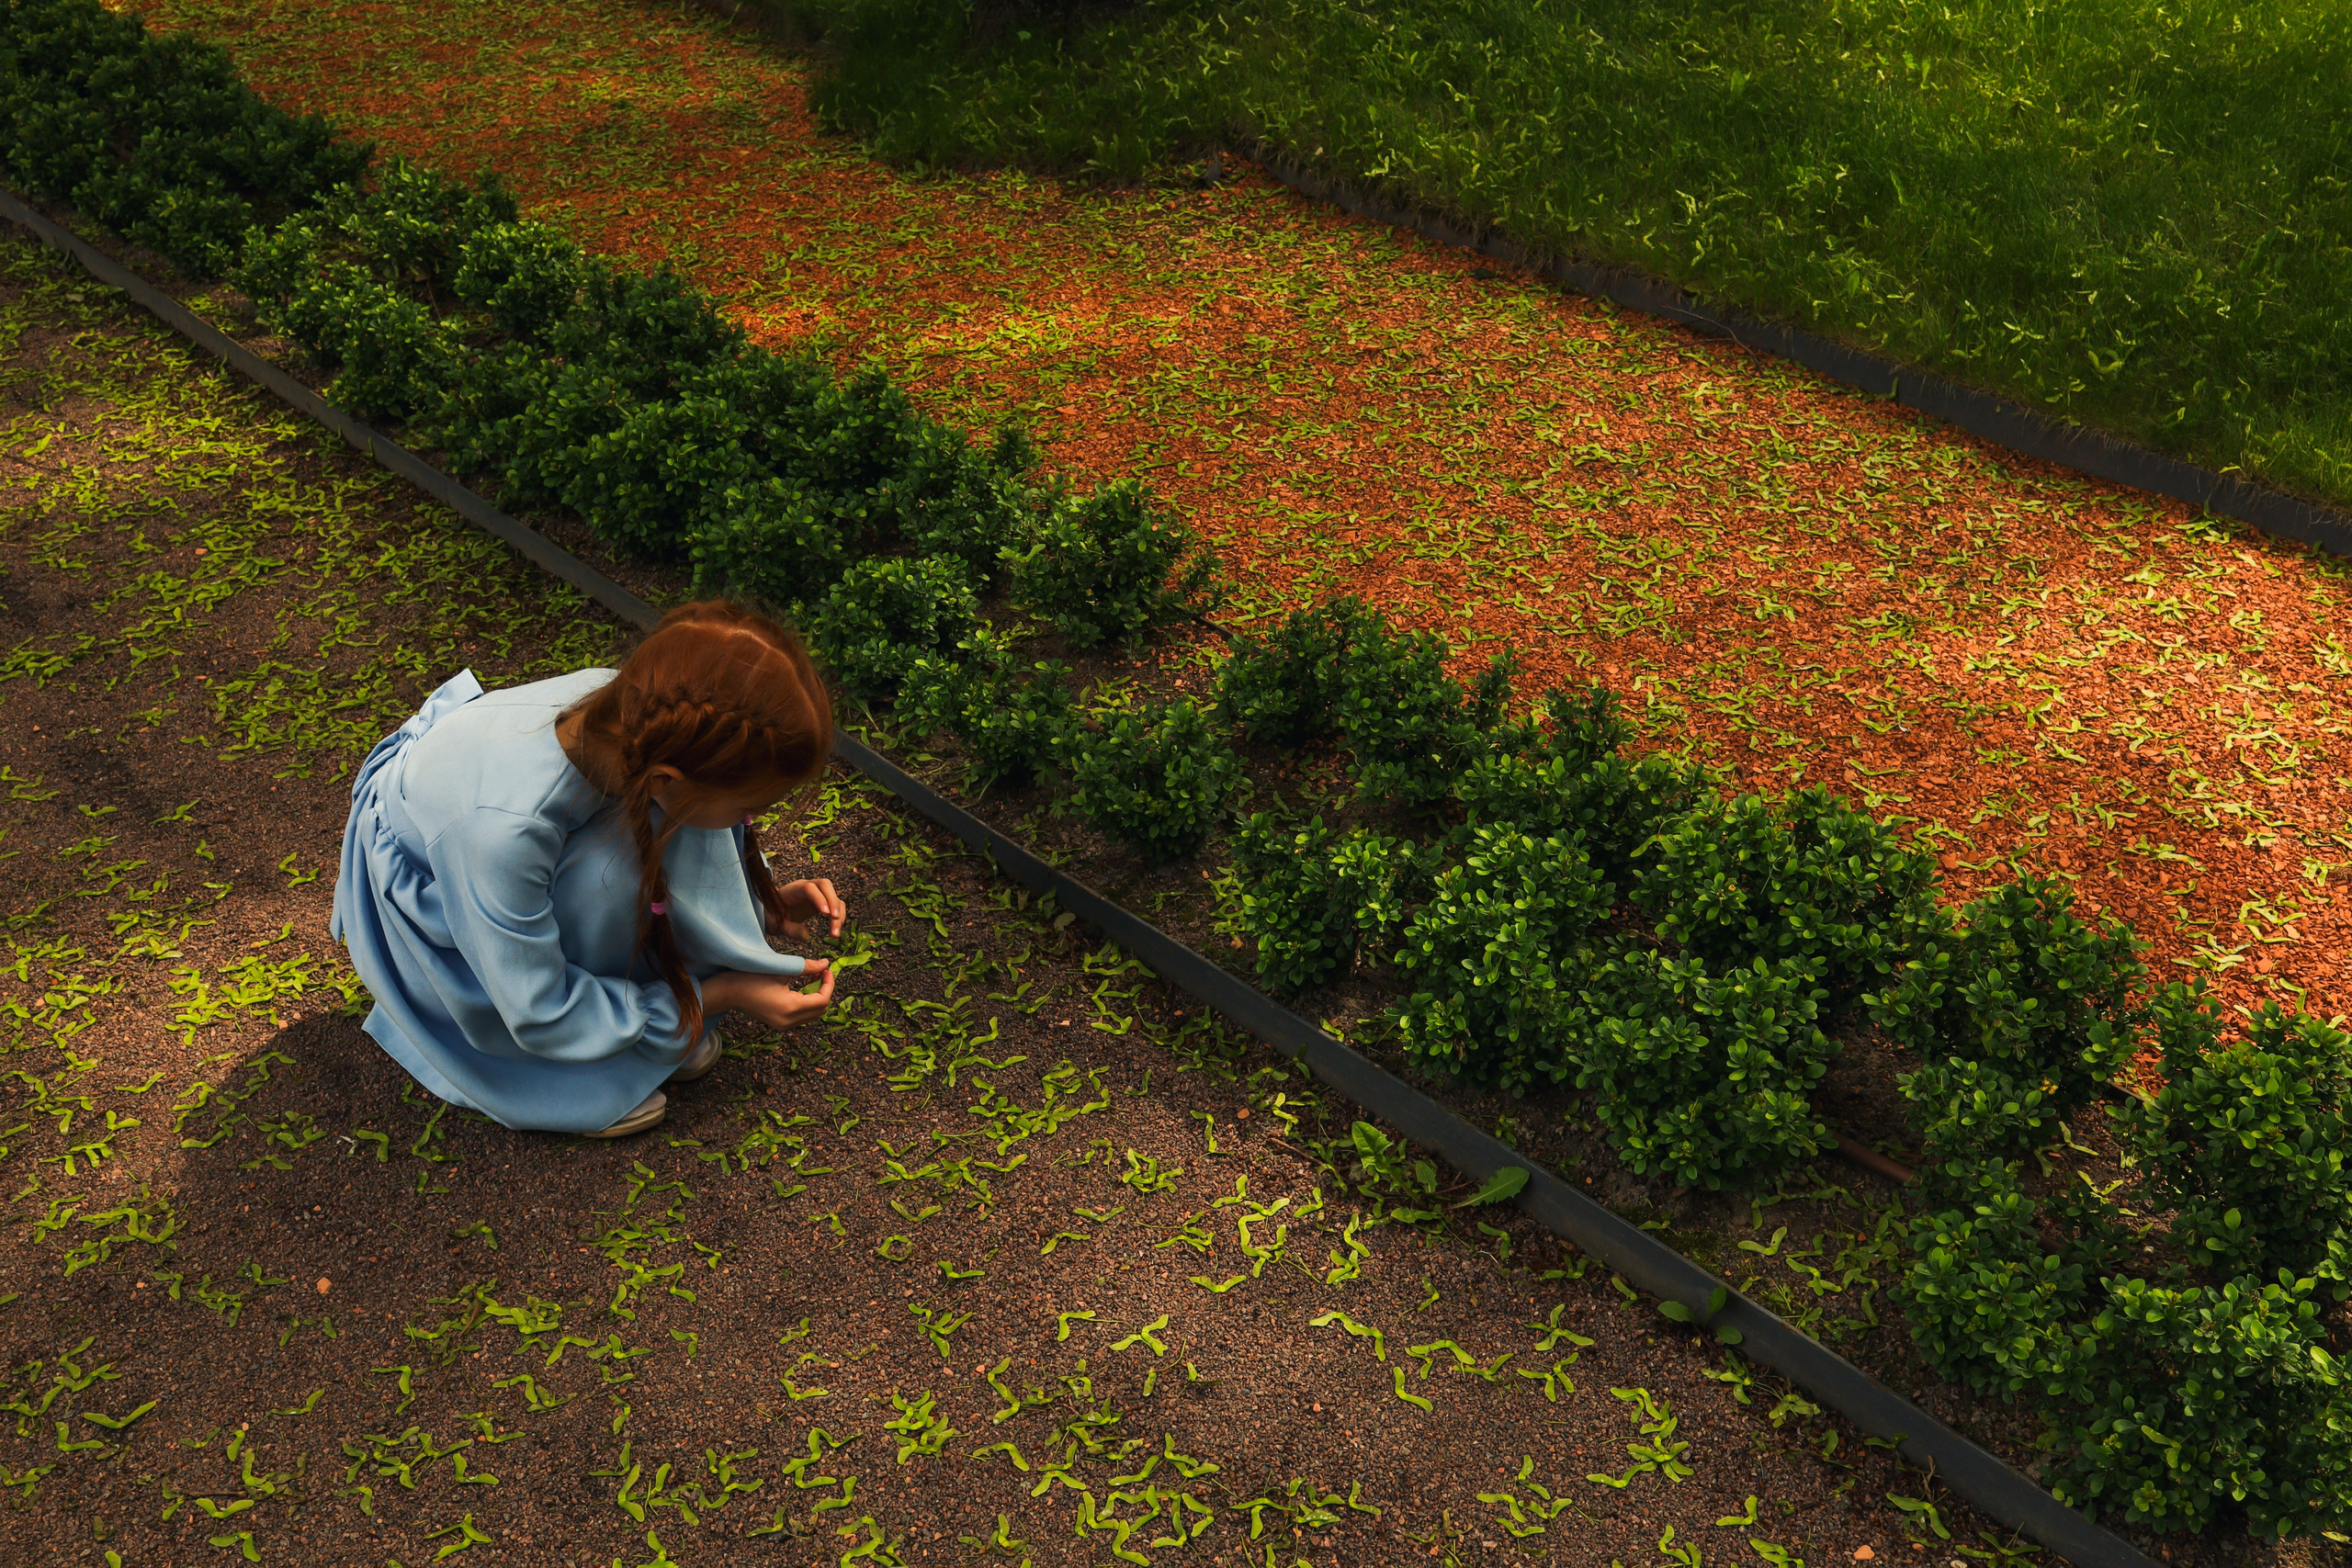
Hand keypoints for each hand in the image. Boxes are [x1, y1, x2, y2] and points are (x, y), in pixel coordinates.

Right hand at [703, 964, 834, 1029]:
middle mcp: (789, 1021)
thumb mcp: (781, 970)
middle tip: (822, 972)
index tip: (827, 969)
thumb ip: (807, 967)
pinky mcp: (779, 1023)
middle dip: (825, 990)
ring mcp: (784, 1025)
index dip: (829, 984)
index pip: (822, 1000)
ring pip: (812, 1014)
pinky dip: (807, 1002)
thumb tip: (825, 963)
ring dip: (816, 996)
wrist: (727, 992)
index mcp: (791, 1008)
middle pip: (820, 1010)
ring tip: (813, 976)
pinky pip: (802, 1015)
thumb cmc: (751, 978)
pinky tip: (803, 985)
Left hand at [773, 877, 845, 941]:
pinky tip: (835, 930)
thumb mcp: (775, 925)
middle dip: (833, 901)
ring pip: (833, 896)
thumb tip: (807, 936)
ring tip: (835, 934)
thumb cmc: (770, 916)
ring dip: (838, 913)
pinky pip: (835, 905)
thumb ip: (790, 929)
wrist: (770, 911)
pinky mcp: (822, 901)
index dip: (818, 898)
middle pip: (825, 885)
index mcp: (792, 890)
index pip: (808, 888)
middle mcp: (806, 887)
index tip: (826, 913)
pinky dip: (839, 917)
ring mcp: (816, 893)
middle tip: (835, 920)